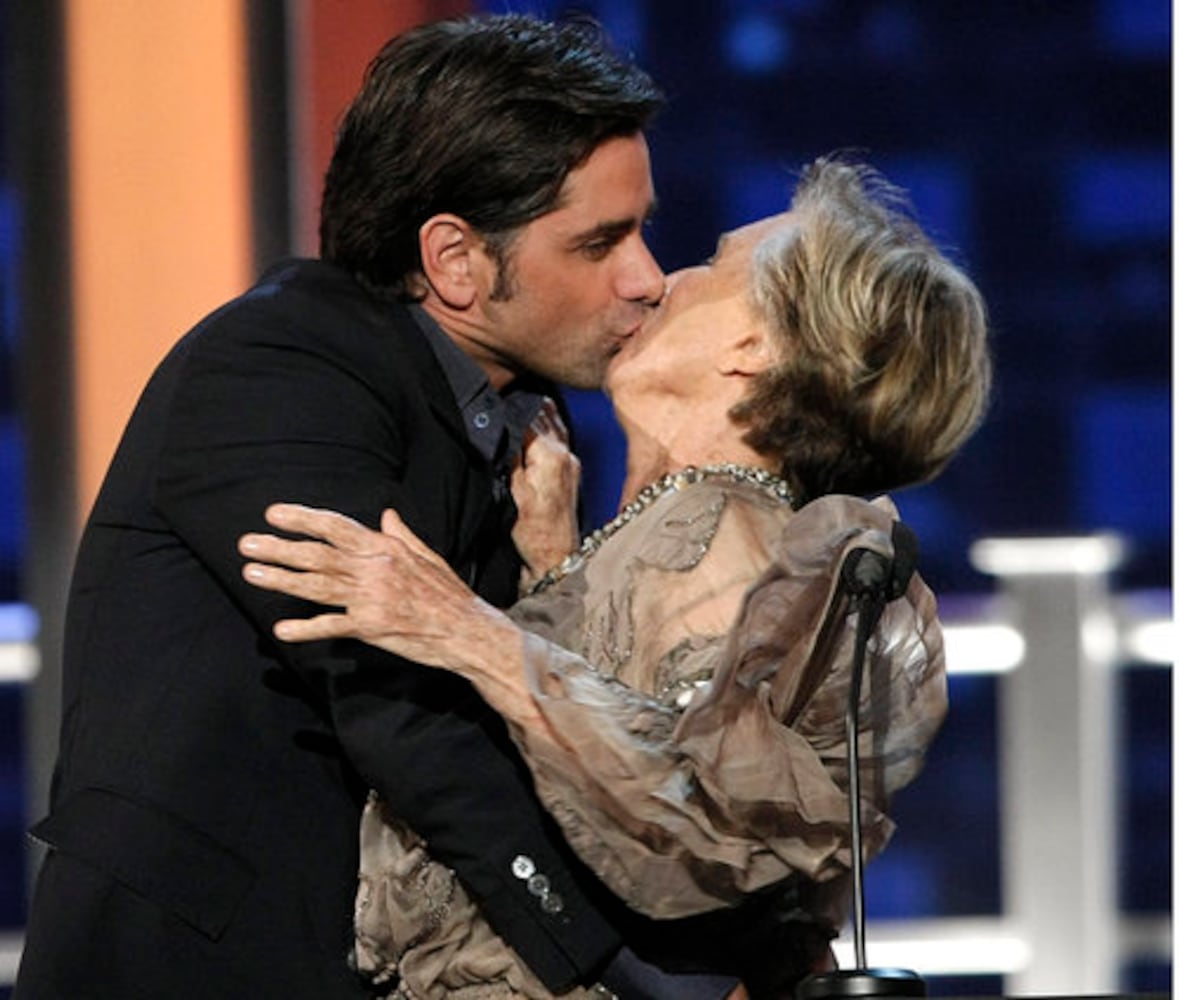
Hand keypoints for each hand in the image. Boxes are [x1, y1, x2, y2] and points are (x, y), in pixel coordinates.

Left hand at [239, 504, 507, 670]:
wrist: (467, 629)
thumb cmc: (449, 594)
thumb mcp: (428, 556)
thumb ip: (402, 535)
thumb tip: (387, 514)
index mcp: (386, 547)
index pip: (336, 527)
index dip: (303, 519)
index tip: (274, 515)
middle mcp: (375, 568)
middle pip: (318, 555)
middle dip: (279, 548)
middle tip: (247, 544)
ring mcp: (372, 598)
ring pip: (318, 586)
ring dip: (281, 580)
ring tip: (252, 574)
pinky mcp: (372, 627)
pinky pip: (333, 626)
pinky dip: (306, 628)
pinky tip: (282, 630)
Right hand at [511, 398, 579, 588]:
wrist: (556, 560)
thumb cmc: (532, 534)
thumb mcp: (511, 493)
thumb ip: (509, 457)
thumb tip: (503, 427)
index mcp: (549, 455)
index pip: (525, 416)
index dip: (505, 408)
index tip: (490, 401)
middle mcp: (565, 453)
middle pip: (541, 414)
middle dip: (520, 407)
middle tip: (497, 402)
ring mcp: (571, 461)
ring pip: (552, 422)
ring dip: (534, 414)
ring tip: (512, 411)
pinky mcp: (572, 471)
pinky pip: (559, 436)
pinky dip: (545, 427)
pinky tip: (533, 427)